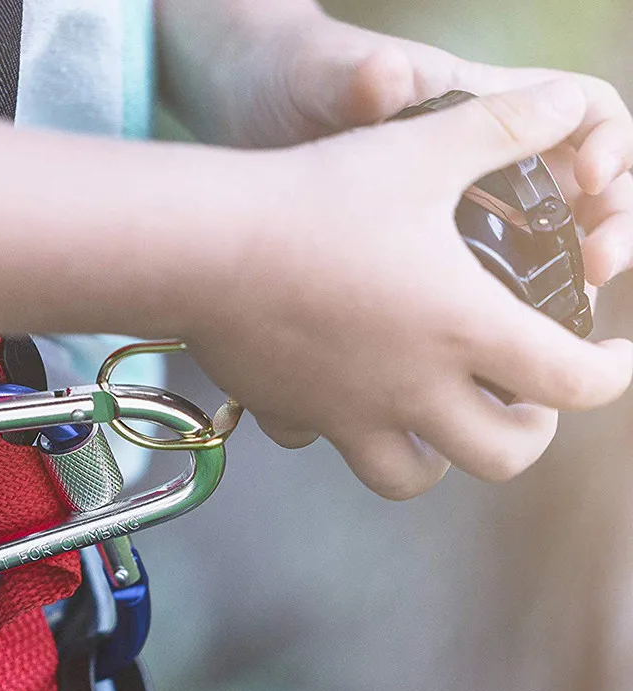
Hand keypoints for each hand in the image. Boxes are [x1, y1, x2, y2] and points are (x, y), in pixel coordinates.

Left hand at [160, 5, 632, 291]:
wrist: (237, 116)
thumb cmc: (288, 81)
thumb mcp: (326, 77)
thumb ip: (362, 79)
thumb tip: (386, 79)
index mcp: (478, 112)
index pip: (585, 117)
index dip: (609, 149)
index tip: (589, 185)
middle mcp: (474, 169)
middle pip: (578, 201)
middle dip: (604, 232)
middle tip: (597, 268)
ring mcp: (445, 220)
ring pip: (534, 260)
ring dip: (557, 293)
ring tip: (554, 325)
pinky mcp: (411, 269)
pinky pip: (473, 300)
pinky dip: (489, 327)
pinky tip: (478, 356)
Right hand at [185, 81, 632, 498]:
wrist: (209, 248)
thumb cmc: (315, 199)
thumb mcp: (424, 149)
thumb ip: (506, 126)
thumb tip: (564, 102)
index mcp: (463, 328)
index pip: (573, 384)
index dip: (613, 375)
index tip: (612, 357)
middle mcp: (413, 389)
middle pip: (504, 457)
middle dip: (532, 433)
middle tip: (525, 399)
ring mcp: (350, 414)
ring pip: (413, 479)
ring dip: (443, 456)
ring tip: (441, 418)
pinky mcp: (296, 415)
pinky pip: (326, 447)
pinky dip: (345, 433)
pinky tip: (342, 396)